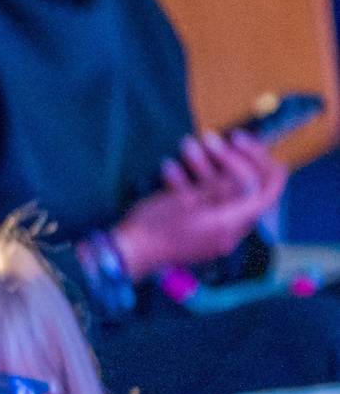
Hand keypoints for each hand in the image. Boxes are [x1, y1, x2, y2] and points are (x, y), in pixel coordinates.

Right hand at [110, 131, 287, 278]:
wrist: (123, 254)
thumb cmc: (155, 226)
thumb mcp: (190, 199)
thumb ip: (225, 187)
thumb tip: (251, 175)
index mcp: (232, 223)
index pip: (269, 190)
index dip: (262, 161)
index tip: (242, 141)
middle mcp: (230, 231)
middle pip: (246, 189)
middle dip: (230, 159)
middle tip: (212, 139)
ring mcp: (214, 233)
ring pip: (222, 194)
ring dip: (205, 167)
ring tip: (186, 146)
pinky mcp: (197, 233)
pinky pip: (206, 206)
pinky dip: (193, 186)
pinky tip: (171, 169)